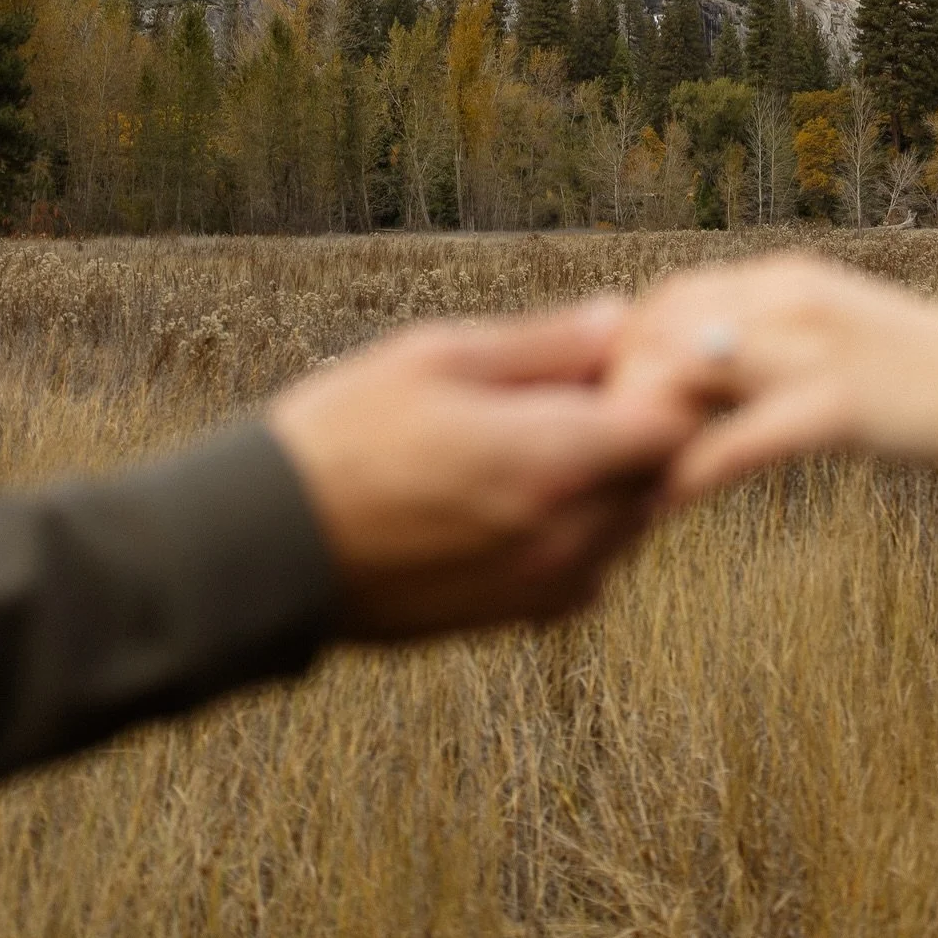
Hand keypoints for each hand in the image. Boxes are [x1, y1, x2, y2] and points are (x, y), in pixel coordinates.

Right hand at [268, 299, 695, 640]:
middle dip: (636, 434)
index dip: (657, 387)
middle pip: (658, 480)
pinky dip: (579, 534)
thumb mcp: (437, 357)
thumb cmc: (343, 435)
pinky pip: (588, 573)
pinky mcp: (513, 619)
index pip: (671, 428)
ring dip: (610, 485)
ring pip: (628, 528)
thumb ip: (543, 344)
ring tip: (535, 443)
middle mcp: (565, 534)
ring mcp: (542, 586)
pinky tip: (518, 500)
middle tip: (576, 395)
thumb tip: (616, 318)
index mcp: (553, 460)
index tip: (619, 362)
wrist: (267, 546)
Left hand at [607, 257, 937, 500]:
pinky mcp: (837, 406)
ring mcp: (811, 349)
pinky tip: (660, 510)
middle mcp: (785, 299)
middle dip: (616, 391)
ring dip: (636, 431)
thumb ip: (764, 337)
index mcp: (781, 278)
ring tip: (612, 483)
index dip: (623, 352)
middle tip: (599, 455)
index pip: (665, 298)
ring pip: (682, 374)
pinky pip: (737, 441)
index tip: (607, 408)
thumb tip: (692, 369)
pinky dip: (687, 476)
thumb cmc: (918, 372)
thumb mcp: (830, 331)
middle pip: (657, 330)